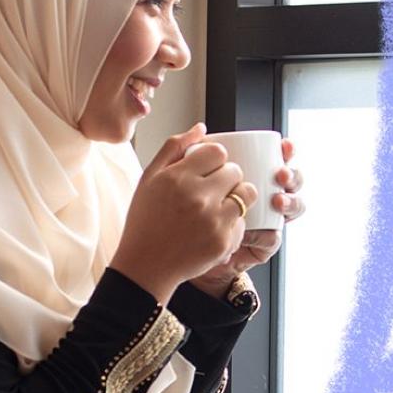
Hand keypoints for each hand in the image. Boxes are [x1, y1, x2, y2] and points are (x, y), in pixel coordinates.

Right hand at [111, 123, 258, 303]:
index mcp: (177, 177)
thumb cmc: (146, 219)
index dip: (215, 159)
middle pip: (235, 171)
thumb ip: (174, 147)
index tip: (207, 169)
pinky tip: (214, 228)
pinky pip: (242, 221)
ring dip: (238, 196)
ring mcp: (213, 220)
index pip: (218, 151)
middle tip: (213, 189)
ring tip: (221, 204)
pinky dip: (233, 223)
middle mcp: (197, 197)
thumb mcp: (149, 177)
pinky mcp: (223, 241)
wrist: (145, 264)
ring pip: (247, 194)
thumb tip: (202, 127)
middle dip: (228, 177)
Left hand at [189, 139, 305, 297]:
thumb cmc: (178, 213)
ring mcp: (264, 220)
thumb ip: (185, 151)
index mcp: (248, 175)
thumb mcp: (178, 178)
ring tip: (277, 201)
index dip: (286, 152)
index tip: (284, 147)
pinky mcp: (260, 244)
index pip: (276, 159)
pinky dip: (269, 234)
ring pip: (290, 208)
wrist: (173, 253)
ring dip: (290, 202)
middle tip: (281, 174)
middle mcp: (261, 196)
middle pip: (288, 182)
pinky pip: (273, 239)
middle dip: (291, 175)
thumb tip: (201, 128)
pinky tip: (255, 232)